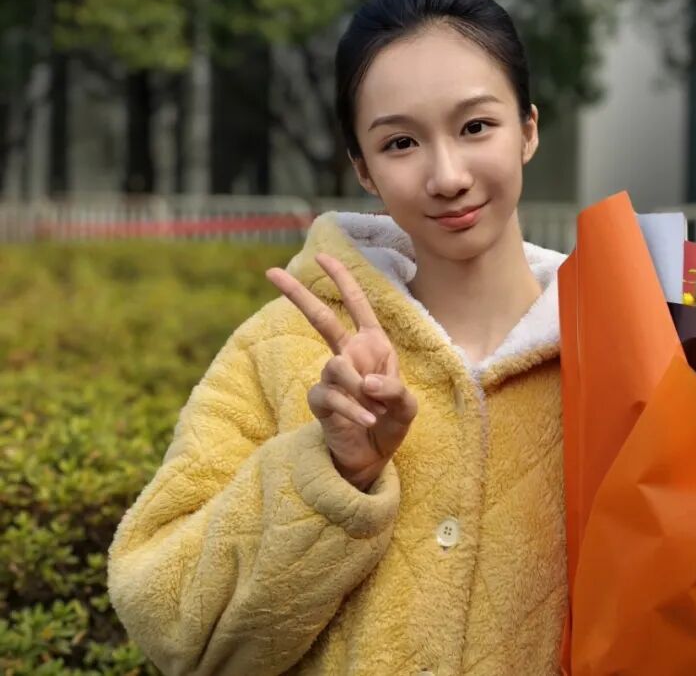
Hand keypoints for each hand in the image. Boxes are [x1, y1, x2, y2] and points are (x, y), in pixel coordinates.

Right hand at [266, 253, 416, 490]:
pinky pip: (331, 395)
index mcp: (373, 346)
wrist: (373, 456)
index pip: (358, 305)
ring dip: (358, 390)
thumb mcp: (407, 408)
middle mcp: (349, 355)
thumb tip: (366, 381)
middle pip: (321, 318)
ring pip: (335, 366)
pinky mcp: (320, 400)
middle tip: (270, 272)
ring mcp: (331, 376)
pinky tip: (367, 422)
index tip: (322, 257)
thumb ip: (394, 391)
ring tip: (374, 412)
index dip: (342, 280)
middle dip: (298, 295)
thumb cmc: (391, 424)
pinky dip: (353, 410)